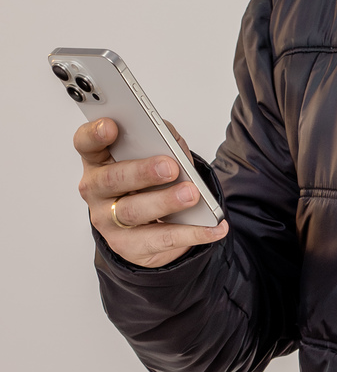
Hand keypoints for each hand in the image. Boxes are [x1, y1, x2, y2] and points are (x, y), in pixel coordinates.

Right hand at [75, 115, 227, 267]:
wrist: (150, 226)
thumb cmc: (150, 180)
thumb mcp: (154, 154)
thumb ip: (159, 139)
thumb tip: (168, 136)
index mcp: (98, 160)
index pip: (86, 144)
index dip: (94, 134)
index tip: (111, 125)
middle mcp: (96, 190)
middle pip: (112, 179)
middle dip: (142, 171)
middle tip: (170, 167)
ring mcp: (108, 220)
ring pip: (133, 211)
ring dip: (165, 202)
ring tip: (192, 194)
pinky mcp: (127, 246)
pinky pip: (160, 240)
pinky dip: (192, 234)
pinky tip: (215, 227)